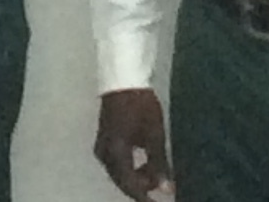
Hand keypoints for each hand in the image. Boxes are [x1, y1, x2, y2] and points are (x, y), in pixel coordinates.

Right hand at [94, 87, 173, 201]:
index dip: (145, 197)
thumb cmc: (140, 106)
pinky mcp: (104, 138)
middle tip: (162, 184)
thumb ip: (159, 164)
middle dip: (142, 186)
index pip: (130, 187)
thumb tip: (166, 190)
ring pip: (119, 172)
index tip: (160, 201)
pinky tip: (143, 159)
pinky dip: (130, 165)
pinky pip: (116, 161)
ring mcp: (102, 146)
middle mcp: (104, 155)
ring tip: (156, 171)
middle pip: (123, 181)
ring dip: (136, 175)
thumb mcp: (154, 135)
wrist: (123, 78)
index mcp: (116, 155)